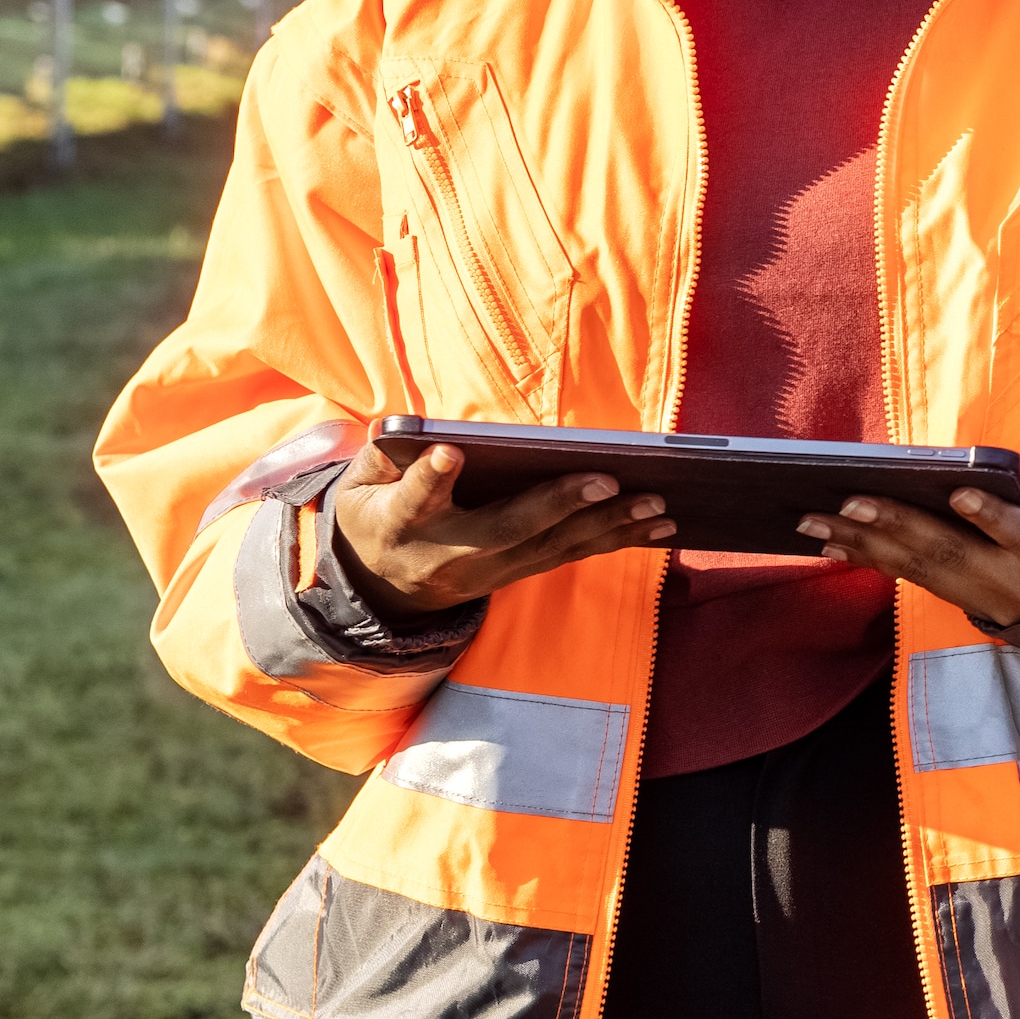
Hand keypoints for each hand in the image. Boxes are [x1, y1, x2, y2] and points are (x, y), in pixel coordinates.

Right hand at [325, 432, 675, 620]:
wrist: (379, 588)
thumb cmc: (375, 514)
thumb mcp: (359, 487)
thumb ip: (387, 457)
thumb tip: (423, 430)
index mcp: (398, 524)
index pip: (413, 502)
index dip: (430, 480)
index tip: (449, 453)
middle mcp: (449, 554)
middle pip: (507, 531)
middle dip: (559, 506)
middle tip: (607, 480)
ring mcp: (488, 572)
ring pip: (553, 549)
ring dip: (608, 526)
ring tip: (657, 503)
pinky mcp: (515, 575)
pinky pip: (570, 557)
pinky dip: (617, 540)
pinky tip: (660, 526)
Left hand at [801, 464, 1019, 635]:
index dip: (993, 518)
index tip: (961, 493)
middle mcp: (1013, 583)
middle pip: (952, 555)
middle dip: (898, 527)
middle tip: (849, 501)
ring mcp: (983, 598)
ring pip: (920, 572)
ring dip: (864, 546)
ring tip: (816, 521)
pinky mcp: (963, 602)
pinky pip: (912, 582)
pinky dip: (869, 560)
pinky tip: (831, 543)